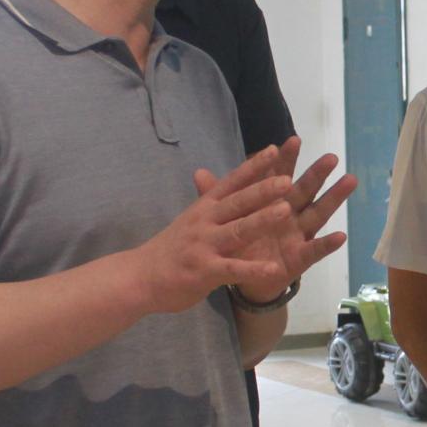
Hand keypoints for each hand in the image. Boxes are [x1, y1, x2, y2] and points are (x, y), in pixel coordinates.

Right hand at [132, 143, 340, 315]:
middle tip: (287, 179)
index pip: (232, 182)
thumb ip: (205, 198)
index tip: (274, 149)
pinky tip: (274, 269)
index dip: (253, 166)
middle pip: (238, 202)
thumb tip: (205, 171)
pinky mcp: (205, 271)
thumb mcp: (189, 218)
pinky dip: (254, 269)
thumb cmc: (170, 247)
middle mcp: (205, 222)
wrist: (140, 276)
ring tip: (286, 211)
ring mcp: (205, 246)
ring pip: (238, 230)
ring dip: (262, 220)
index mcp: (204, 207)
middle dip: (263, 190)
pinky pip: (234, 269)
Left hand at [215, 137, 358, 304]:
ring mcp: (296, 235)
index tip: (293, 139)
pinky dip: (326, 244)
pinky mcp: (298, 258)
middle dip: (317, 173)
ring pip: (317, 214)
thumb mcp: (226, 219)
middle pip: (304, 190)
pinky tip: (340, 236)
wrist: (241, 278)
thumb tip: (198, 172)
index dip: (286, 159)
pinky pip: (314, 250)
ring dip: (334, 198)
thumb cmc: (238, 243)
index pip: (279, 176)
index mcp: (270, 202)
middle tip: (332, 157)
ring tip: (349, 181)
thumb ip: (216, 197)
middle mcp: (288, 215)